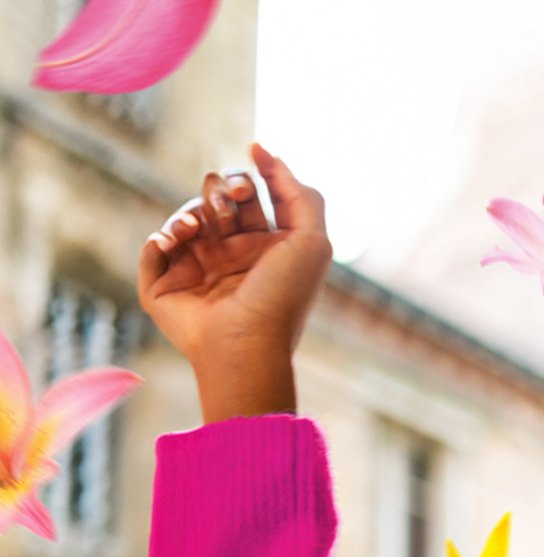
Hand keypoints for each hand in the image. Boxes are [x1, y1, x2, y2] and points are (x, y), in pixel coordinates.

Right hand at [138, 143, 332, 423]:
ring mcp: (197, 268)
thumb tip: (267, 152)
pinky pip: (154, 245)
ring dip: (193, 211)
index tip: (252, 167)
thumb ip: (301, 193)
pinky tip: (175, 241)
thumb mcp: (312, 239)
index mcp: (266, 245)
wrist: (247, 342)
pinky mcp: (165, 283)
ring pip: (185, 216)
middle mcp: (232, 255)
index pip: (251, 195)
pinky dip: (163, 237)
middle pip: (216, 198)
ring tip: (198, 228)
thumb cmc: (283, 294)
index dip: (250, 178)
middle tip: (230, 201)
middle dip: (221, 188)